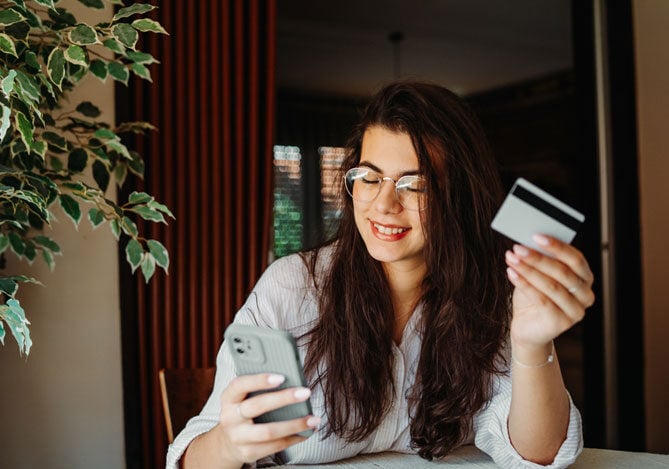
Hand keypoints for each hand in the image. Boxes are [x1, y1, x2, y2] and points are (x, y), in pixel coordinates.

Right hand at [212, 373, 319, 465]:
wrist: (228, 442)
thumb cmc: (244, 411)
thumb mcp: (244, 397)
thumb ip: (259, 388)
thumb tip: (291, 380)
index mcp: (229, 398)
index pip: (240, 385)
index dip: (259, 380)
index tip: (281, 377)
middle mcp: (230, 418)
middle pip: (257, 406)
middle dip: (284, 399)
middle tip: (305, 392)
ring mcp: (238, 437)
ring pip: (269, 431)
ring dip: (295, 424)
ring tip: (313, 418)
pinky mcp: (248, 452)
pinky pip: (275, 446)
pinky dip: (294, 438)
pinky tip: (306, 432)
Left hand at [504, 234, 594, 349]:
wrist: (527, 327)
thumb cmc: (533, 297)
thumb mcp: (537, 275)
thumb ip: (539, 260)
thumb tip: (527, 241)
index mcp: (585, 278)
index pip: (576, 258)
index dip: (557, 246)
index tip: (536, 236)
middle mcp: (585, 295)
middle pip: (563, 272)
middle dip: (538, 258)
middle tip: (518, 247)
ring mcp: (576, 311)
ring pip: (551, 286)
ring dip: (528, 269)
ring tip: (511, 258)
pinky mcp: (561, 323)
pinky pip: (542, 300)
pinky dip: (524, 284)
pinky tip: (511, 273)